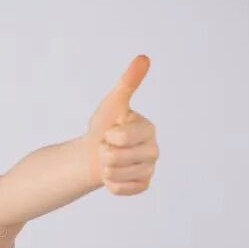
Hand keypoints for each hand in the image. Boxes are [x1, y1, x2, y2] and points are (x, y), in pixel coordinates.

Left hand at [84, 55, 159, 194]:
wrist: (94, 153)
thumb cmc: (104, 127)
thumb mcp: (113, 103)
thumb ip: (128, 82)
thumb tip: (143, 58)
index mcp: (149, 129)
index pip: (120, 137)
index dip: (108, 136)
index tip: (111, 132)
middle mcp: (154, 150)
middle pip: (115, 157)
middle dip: (104, 152)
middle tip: (108, 147)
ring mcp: (149, 170)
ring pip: (115, 174)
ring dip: (105, 168)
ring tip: (109, 159)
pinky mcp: (142, 186)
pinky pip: (120, 189)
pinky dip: (110, 183)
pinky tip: (112, 174)